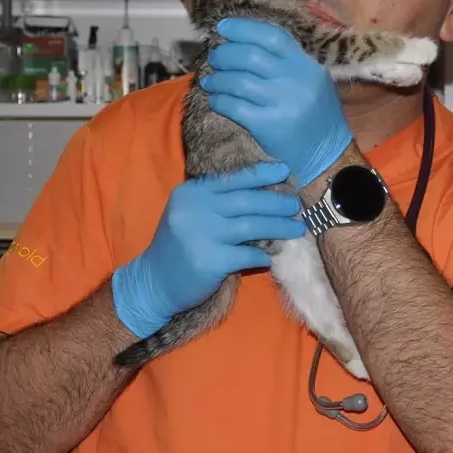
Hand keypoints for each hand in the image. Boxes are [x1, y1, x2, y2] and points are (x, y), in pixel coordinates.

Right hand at [111, 161, 305, 338]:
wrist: (154, 281)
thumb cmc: (179, 245)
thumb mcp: (191, 213)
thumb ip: (218, 202)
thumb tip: (265, 195)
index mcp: (192, 193)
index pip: (233, 179)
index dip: (262, 174)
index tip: (285, 170)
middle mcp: (196, 209)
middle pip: (248, 201)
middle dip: (277, 202)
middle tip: (297, 205)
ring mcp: (202, 235)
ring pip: (252, 226)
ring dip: (279, 227)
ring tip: (298, 228)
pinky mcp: (210, 261)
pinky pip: (247, 255)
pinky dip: (263, 256)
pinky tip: (271, 257)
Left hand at [200, 17, 353, 188]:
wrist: (329, 157)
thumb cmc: (318, 117)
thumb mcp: (313, 82)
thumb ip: (287, 62)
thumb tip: (245, 44)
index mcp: (308, 66)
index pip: (273, 36)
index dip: (244, 28)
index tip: (223, 27)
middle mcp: (296, 81)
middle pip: (250, 56)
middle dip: (225, 54)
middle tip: (214, 58)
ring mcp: (282, 103)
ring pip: (238, 81)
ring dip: (217, 79)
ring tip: (210, 81)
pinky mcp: (268, 126)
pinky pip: (234, 107)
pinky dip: (219, 100)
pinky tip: (215, 100)